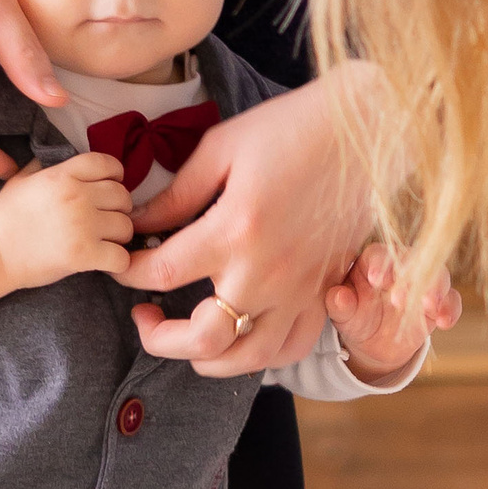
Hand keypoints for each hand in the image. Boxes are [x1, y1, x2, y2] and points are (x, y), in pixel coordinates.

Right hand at [0, 154, 134, 297]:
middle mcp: (77, 196)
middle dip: (118, 208)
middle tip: (106, 219)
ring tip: (104, 241)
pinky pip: (121, 257)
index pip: (107, 164)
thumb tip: (66, 155)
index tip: (112, 185)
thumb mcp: (23, 178)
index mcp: (63, 175)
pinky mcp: (84, 255)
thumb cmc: (6, 216)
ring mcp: (82, 226)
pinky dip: (117, 261)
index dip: (116, 174)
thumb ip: (49, 164)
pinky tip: (105, 261)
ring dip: (118, 235)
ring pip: (126, 226)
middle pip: (122, 195)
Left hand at [125, 68, 438, 378]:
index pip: (160, 274)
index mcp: (233, 230)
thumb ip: (177, 194)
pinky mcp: (324, 291)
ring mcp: (299, 290)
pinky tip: (239, 335)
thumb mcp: (222, 148)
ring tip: (186, 339)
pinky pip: (292, 347)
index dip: (127, 273)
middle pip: (200, 340)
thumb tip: (139, 223)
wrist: (367, 130)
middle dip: (158, 337)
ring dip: (207, 360)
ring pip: (246, 359)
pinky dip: (260, 354)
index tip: (120, 263)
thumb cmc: (291, 128)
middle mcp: (265, 272)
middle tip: (143, 315)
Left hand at [326, 241, 462, 378]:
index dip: (380, 264)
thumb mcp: (343, 313)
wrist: (373, 340)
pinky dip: (450, 309)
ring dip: (436, 289)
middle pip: (414, 260)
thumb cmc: (354, 316)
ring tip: (429, 306)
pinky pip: (451, 300)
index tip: (376, 280)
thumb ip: (339, 304)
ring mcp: (423, 283)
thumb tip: (338, 297)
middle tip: (400, 298)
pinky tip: (444, 322)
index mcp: (374, 261)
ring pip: (438, 275)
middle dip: (411, 276)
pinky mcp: (438, 303)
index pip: (380, 254)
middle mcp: (402, 267)